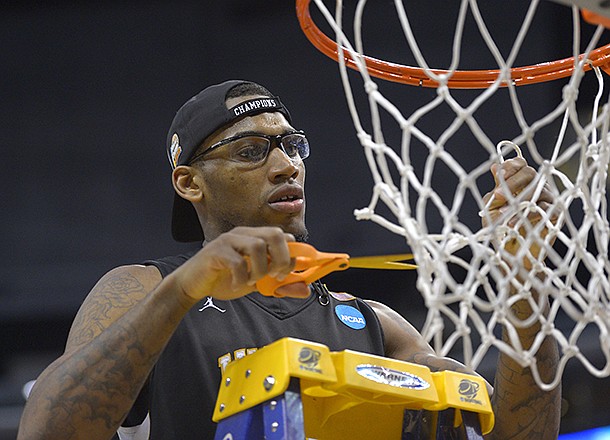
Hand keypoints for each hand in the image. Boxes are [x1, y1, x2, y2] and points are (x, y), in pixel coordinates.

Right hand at [173, 227, 309, 300]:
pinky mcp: (216, 251)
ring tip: (252, 281)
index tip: (289, 273)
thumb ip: (279, 285)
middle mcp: (244, 234)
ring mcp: (229, 240)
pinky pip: (237, 261)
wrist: (193, 286)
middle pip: (275, 234)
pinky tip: (236, 284)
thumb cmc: (224, 280)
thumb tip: (305, 290)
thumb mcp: (257, 284)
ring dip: (261, 269)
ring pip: (258, 245)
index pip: (283, 236)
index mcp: (255, 237)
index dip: (293, 254)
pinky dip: (242, 277)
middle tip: (274, 276)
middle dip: (281, 258)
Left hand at [481, 157, 557, 268]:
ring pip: (537, 189)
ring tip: (501, 215)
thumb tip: (495, 167)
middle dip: (512, 181)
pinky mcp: (553, 215)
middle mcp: (535, 187)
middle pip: (530, 172)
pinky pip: (543, 208)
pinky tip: (512, 223)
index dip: (510, 167)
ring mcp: (547, 199)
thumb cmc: (499, 230)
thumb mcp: (490, 208)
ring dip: (516, 201)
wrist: (510, 255)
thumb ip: (494, 191)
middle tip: (497, 196)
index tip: (497, 174)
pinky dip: (526, 216)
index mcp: (519, 183)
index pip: (519, 165)